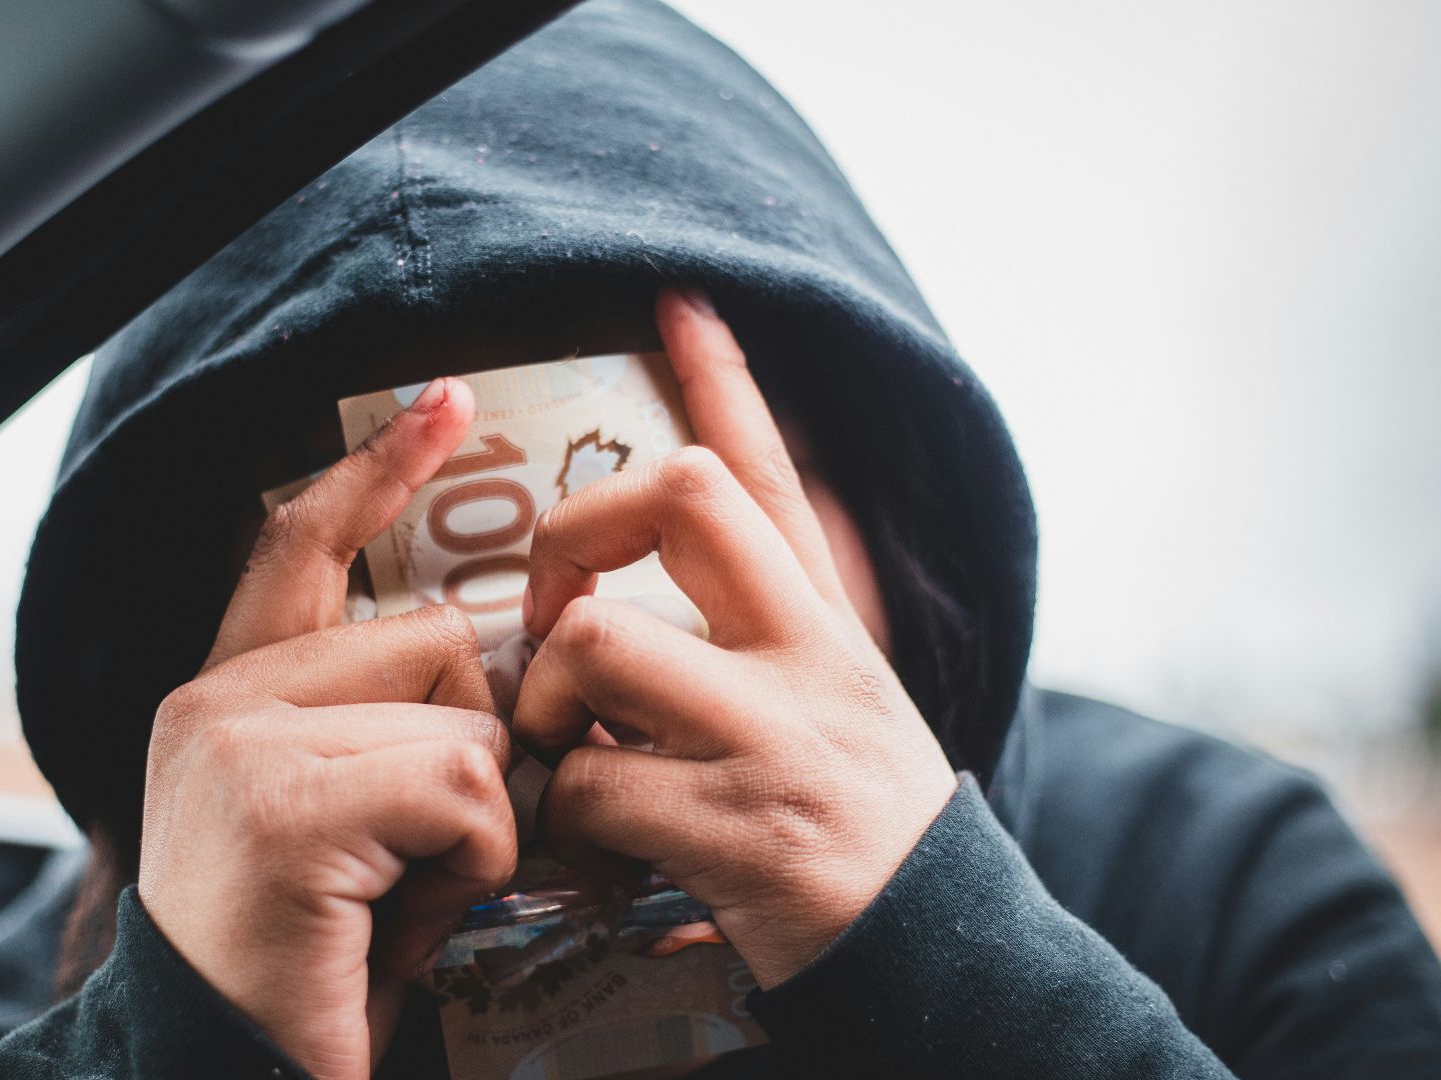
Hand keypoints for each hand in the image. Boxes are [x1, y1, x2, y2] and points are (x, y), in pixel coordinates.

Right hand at [138, 378, 517, 1079]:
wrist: (232, 1077)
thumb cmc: (315, 960)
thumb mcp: (346, 820)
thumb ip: (387, 723)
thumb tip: (506, 662)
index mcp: (228, 694)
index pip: (302, 544)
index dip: (376, 469)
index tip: (446, 401)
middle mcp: (215, 700)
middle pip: (437, 638)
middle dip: (474, 744)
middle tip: (422, 853)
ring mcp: (238, 743)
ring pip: (459, 712)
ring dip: (476, 818)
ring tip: (405, 893)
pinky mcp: (280, 803)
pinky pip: (460, 777)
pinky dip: (475, 857)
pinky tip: (407, 916)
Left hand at [513, 287, 958, 989]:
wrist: (932, 949)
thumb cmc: (861, 821)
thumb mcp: (842, 697)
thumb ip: (771, 621)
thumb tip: (696, 540)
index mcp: (827, 623)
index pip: (772, 474)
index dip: (722, 382)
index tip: (677, 302)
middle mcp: (807, 660)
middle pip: (679, 501)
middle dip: (576, 532)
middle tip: (553, 606)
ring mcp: (769, 741)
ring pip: (599, 645)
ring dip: (544, 700)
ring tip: (560, 742)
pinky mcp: (729, 832)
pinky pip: (584, 780)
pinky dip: (558, 807)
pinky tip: (586, 833)